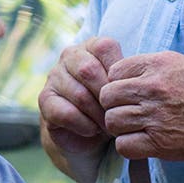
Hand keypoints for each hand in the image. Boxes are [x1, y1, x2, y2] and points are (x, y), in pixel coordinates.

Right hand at [40, 37, 120, 182]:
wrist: (88, 136)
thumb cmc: (112, 106)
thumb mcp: (125, 89)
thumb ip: (130, 78)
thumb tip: (139, 80)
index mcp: (91, 46)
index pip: (105, 47)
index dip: (119, 73)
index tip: (129, 93)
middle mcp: (69, 56)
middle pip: (88, 70)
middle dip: (108, 98)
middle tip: (120, 114)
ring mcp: (54, 76)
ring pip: (79, 94)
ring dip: (98, 115)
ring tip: (109, 126)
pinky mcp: (45, 99)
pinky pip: (65, 112)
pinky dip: (84, 124)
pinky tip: (92, 130)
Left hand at [100, 51, 183, 168]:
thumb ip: (160, 69)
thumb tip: (140, 75)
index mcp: (160, 63)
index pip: (115, 70)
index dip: (118, 83)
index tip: (129, 93)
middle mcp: (153, 87)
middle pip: (107, 96)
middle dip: (115, 105)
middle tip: (129, 113)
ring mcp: (155, 116)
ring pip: (112, 121)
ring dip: (121, 127)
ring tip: (137, 130)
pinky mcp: (161, 143)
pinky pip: (124, 146)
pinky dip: (130, 147)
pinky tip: (144, 144)